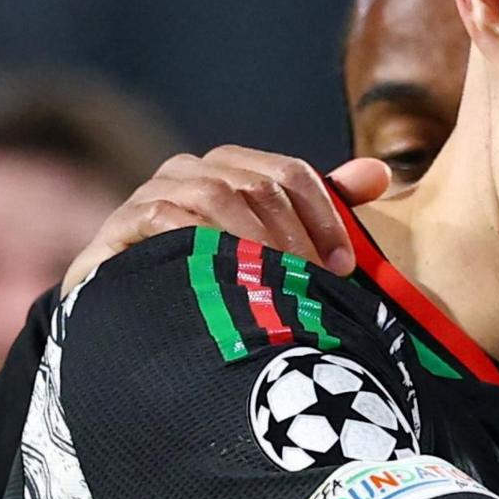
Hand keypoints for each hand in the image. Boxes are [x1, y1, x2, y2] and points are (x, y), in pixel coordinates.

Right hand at [64, 147, 396, 289]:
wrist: (132, 328)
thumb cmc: (212, 289)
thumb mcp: (272, 251)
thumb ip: (321, 209)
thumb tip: (380, 172)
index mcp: (229, 169)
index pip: (288, 174)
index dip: (324, 216)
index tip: (344, 268)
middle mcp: (189, 171)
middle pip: (255, 184)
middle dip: (292, 236)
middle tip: (311, 285)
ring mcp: (151, 194)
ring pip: (214, 194)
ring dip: (253, 241)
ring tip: (274, 285)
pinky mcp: (119, 226)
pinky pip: (162, 215)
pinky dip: (198, 241)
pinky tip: (222, 276)